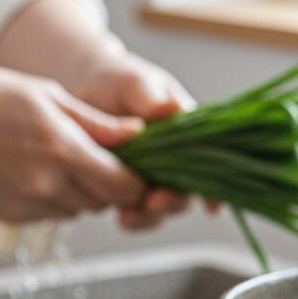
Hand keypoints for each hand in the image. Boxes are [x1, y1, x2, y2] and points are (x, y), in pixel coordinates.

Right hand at [0, 66, 146, 223]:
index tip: (137, 169)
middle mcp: (46, 184)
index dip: (136, 180)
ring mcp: (26, 204)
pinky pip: (50, 214)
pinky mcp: (10, 215)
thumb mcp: (48, 95)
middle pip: (103, 202)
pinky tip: (34, 172)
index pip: (121, 184)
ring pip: (78, 210)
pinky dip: (54, 199)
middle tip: (99, 160)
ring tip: (61, 161)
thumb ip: (96, 122)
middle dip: (110, 186)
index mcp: (61, 149)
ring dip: (82, 193)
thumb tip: (137, 135)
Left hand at [72, 50, 217, 229]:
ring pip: (160, 207)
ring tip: (129, 216)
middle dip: (172, 201)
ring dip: (149, 216)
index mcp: (188, 133)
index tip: (210, 205)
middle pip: (185, 191)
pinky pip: (135, 212)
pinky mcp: (126, 188)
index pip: (212, 162)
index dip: (213, 187)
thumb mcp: (134, 82)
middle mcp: (175, 160)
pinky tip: (120, 217)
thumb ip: (150, 96)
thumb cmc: (117, 80)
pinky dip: (131, 218)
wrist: (84, 89)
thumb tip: (172, 106)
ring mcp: (151, 177)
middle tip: (154, 202)